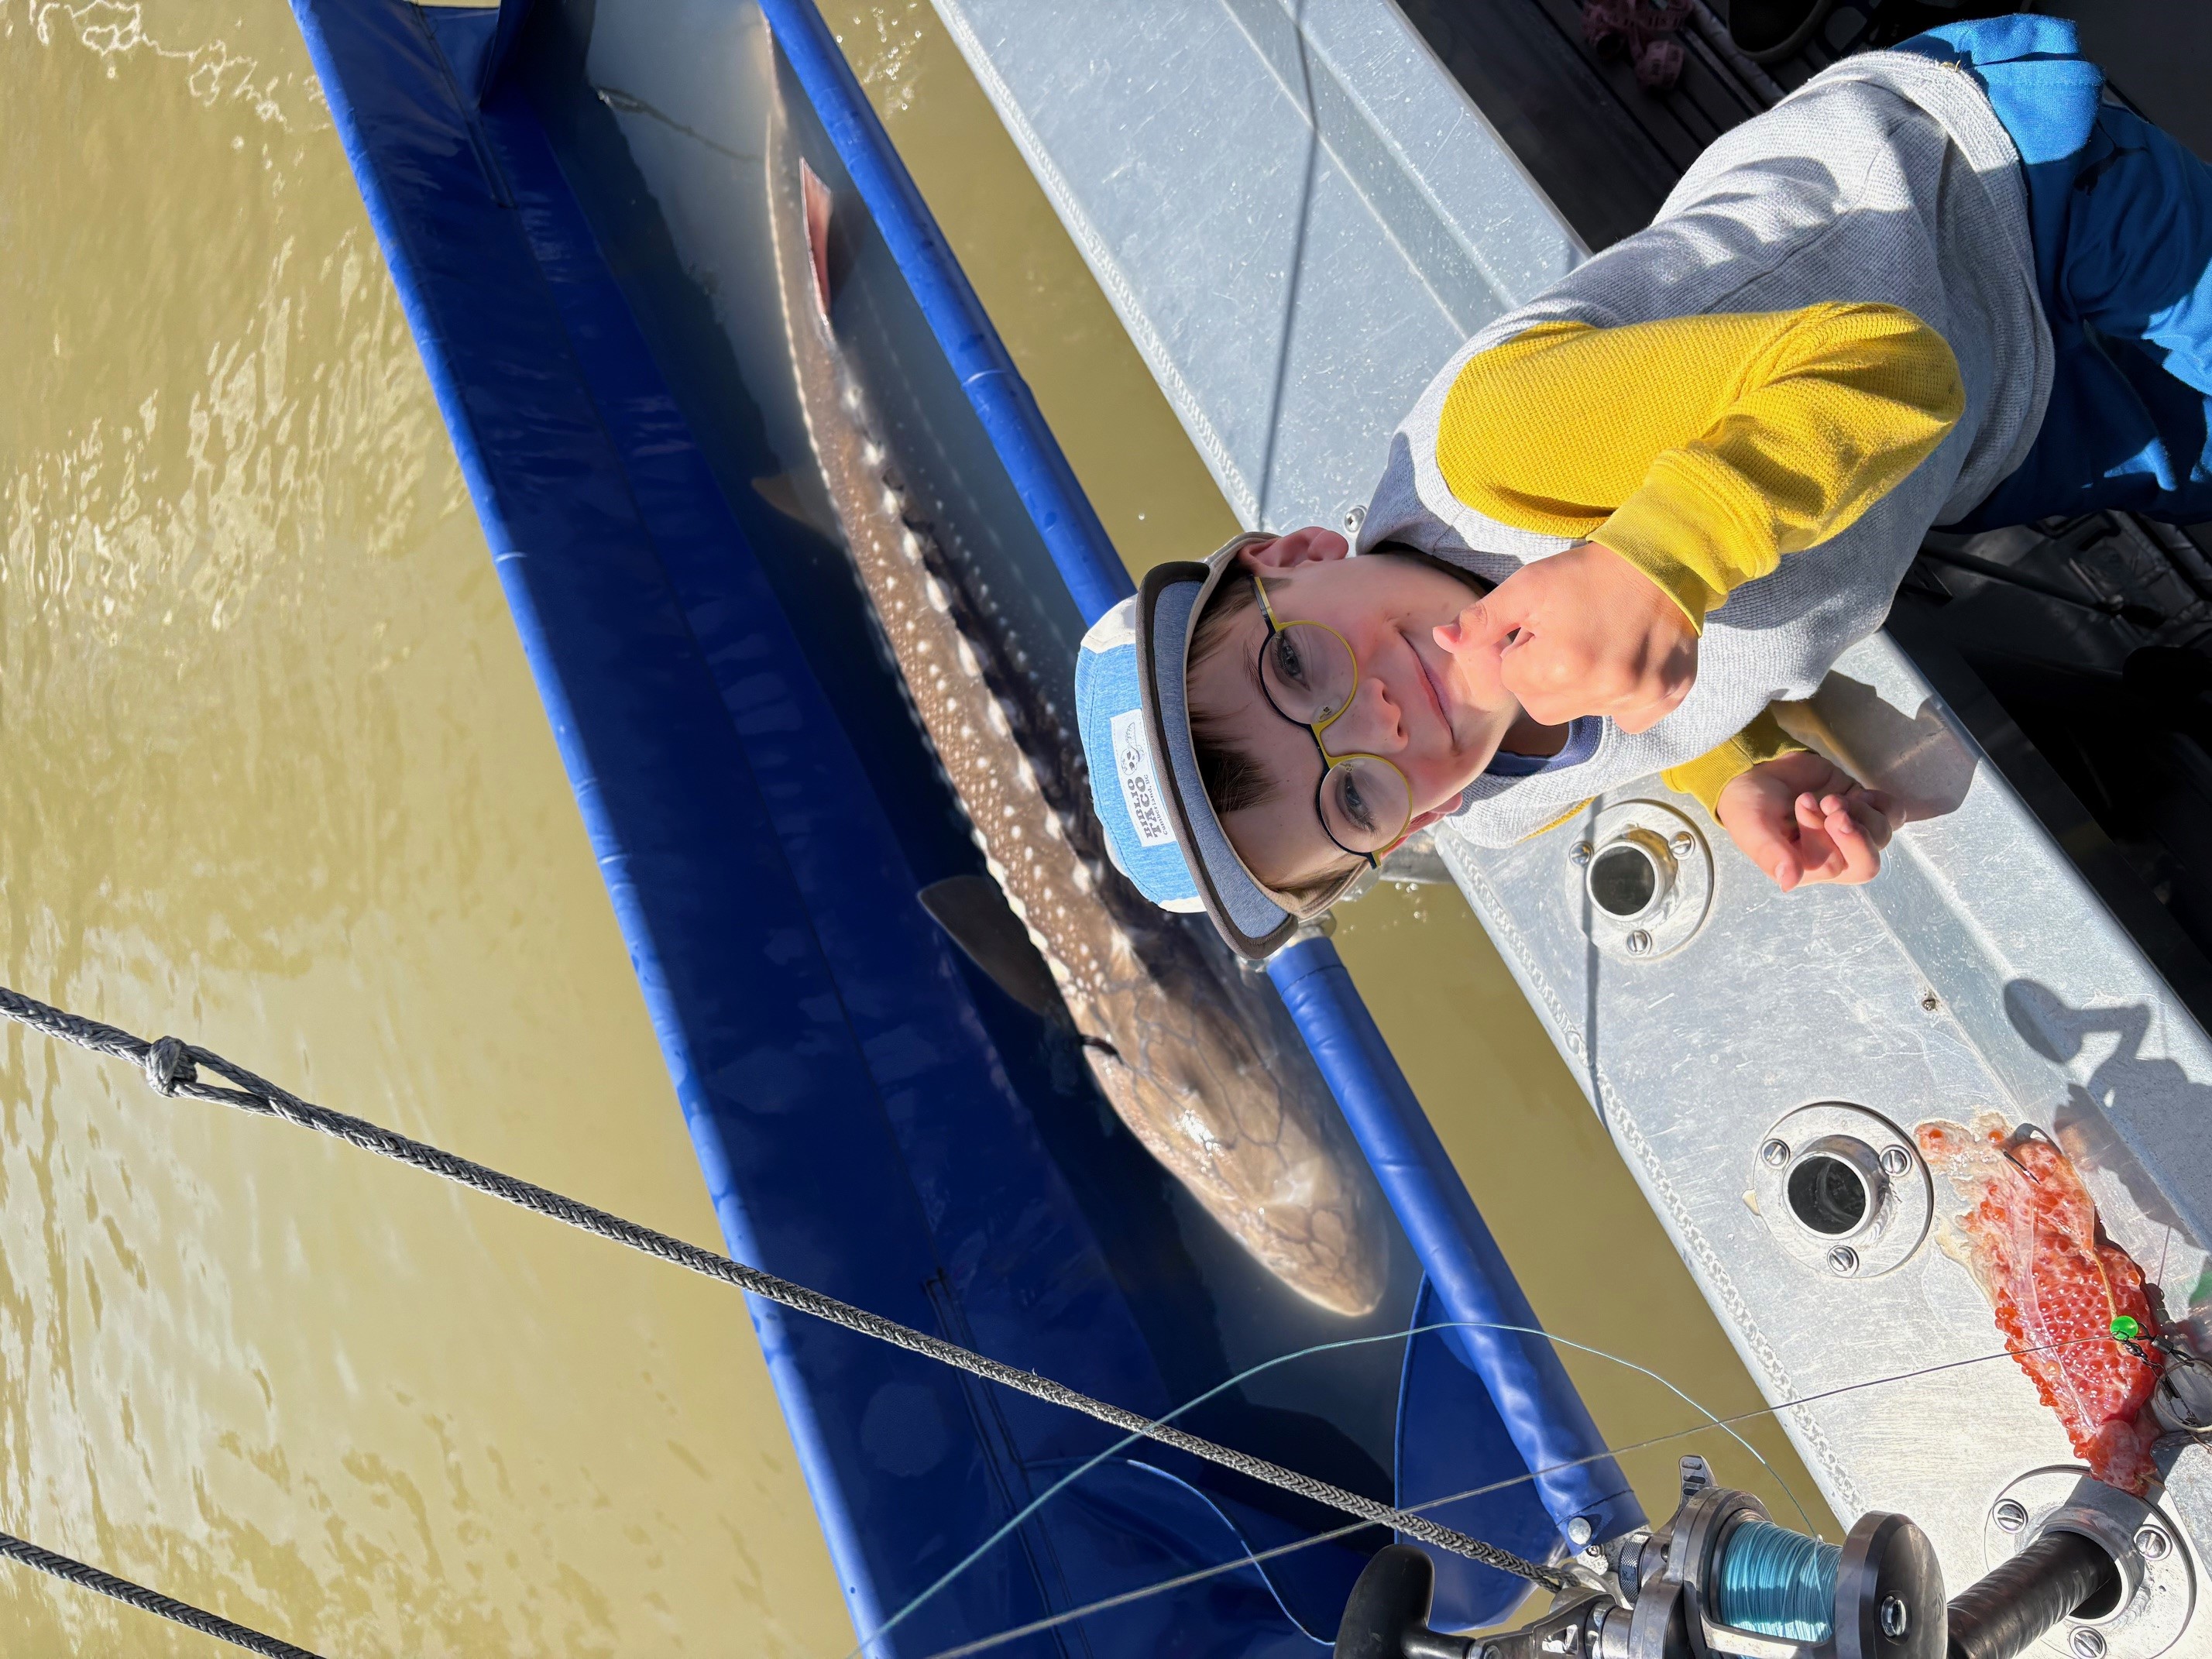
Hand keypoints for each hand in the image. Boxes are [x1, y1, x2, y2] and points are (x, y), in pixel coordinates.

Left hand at [1438, 542, 1698, 733]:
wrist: (1664, 558)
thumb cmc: (1588, 572)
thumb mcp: (1527, 586)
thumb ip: (1482, 620)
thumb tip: (1443, 640)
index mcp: (1561, 665)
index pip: (1512, 679)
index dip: (1522, 650)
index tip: (1544, 626)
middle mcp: (1602, 690)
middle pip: (1543, 708)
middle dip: (1545, 677)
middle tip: (1568, 637)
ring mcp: (1639, 697)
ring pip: (1583, 713)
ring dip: (1581, 688)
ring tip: (1597, 644)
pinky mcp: (1667, 697)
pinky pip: (1630, 719)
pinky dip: (1624, 700)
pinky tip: (1626, 663)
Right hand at [1716, 750, 1900, 890]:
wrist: (1757, 771)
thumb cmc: (1750, 805)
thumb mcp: (1752, 829)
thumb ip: (1770, 854)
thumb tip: (1789, 882)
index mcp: (1807, 870)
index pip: (1831, 865)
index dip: (1820, 834)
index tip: (1802, 802)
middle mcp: (1834, 857)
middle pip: (1867, 865)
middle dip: (1856, 837)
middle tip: (1833, 807)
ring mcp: (1852, 833)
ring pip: (1880, 836)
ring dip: (1860, 813)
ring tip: (1831, 798)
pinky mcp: (1863, 808)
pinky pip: (1893, 815)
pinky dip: (1882, 804)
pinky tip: (1858, 796)